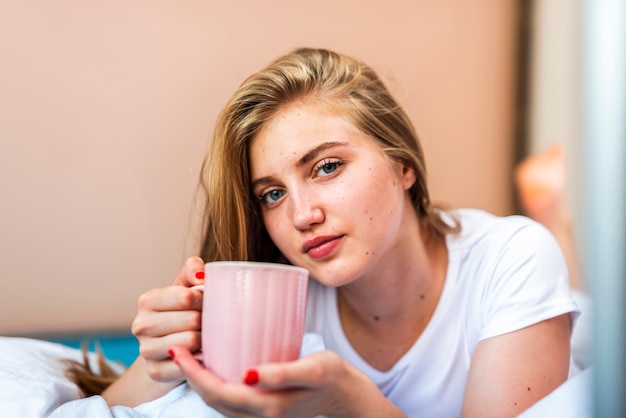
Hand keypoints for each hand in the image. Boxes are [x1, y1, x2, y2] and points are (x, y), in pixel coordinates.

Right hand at [131, 256, 205, 382]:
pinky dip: (200, 360)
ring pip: (190, 342)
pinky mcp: (155, 372)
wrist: (172, 348)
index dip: (205, 299)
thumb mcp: (185, 286)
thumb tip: (201, 276)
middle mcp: (140, 325)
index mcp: (147, 300)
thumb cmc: (183, 312)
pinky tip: (201, 354)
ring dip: (206, 340)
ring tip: (206, 336)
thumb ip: (193, 270)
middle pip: (191, 321)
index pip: (186, 297)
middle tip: (210, 322)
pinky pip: (187, 365)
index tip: (208, 302)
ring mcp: (146, 351)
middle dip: (207, 320)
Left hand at [169, 345, 404, 417]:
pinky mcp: (264, 408)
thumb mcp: (312, 369)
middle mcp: (259, 416)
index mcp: (266, 407)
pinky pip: (230, 401)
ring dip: (200, 382)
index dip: (194, 374)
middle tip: (177, 348)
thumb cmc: (332, 376)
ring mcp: (261, 415)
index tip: (179, 351)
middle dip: (190, 376)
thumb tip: (248, 374)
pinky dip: (215, 385)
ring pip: (219, 403)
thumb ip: (281, 373)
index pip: (218, 393)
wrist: (347, 395)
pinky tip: (214, 366)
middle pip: (213, 399)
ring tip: (189, 356)